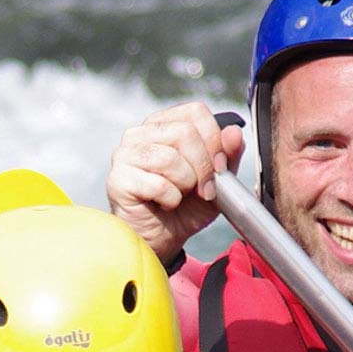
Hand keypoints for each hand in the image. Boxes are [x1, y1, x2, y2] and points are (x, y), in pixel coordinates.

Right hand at [105, 102, 244, 260]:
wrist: (162, 239)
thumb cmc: (184, 208)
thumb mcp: (217, 181)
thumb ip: (229, 155)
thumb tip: (234, 132)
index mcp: (164, 125)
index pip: (194, 112)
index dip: (214, 139)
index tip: (220, 166)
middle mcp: (140, 134)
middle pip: (184, 132)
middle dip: (203, 166)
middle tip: (204, 189)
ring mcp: (125, 155)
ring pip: (170, 158)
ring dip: (186, 184)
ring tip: (180, 196)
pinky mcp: (118, 179)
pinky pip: (158, 184)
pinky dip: (171, 200)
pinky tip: (165, 204)